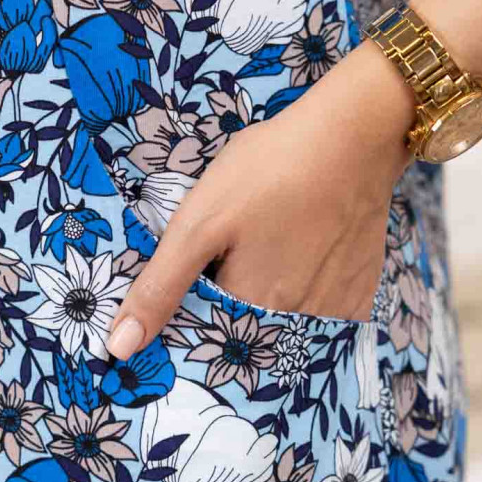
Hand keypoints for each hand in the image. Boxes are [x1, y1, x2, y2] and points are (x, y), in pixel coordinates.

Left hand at [105, 39, 416, 360]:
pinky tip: (304, 261)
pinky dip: (311, 299)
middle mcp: (296, 323)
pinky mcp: (361, 292)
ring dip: (273, 306)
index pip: (208, 341)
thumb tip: (120, 348)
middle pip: (251, 337)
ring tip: (271, 256)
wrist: (354, 133)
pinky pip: (328, 316)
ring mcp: (336, 310)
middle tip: (237, 260)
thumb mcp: (198, 223)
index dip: (193, 319)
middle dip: (234, 313)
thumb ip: (159, 287)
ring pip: (289, 328)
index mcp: (250, 309)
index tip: (192, 291)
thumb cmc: (269, 170)